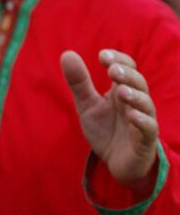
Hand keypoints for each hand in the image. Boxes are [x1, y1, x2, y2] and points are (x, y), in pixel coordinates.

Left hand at [61, 49, 157, 188]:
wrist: (114, 162)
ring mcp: (142, 120)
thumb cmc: (105, 129)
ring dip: (135, 95)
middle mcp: (135, 102)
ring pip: (146, 104)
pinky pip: (149, 129)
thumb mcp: (86, 105)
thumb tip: (67, 53)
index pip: (127, 67)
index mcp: (121, 90)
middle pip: (138, 82)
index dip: (118, 59)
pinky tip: (133, 115)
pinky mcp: (145, 141)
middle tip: (112, 70)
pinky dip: (142, 121)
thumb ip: (78, 82)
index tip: (102, 56)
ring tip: (121, 90)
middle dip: (126, 74)